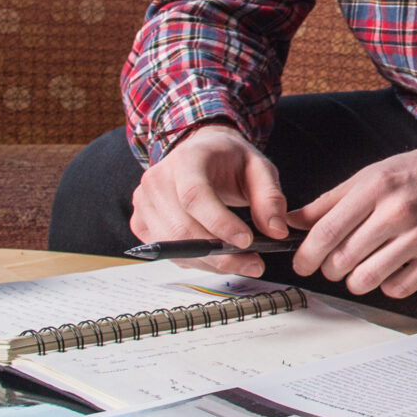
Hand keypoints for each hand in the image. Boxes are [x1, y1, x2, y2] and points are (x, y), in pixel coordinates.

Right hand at [130, 123, 286, 275]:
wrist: (202, 152)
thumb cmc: (229, 159)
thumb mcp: (259, 168)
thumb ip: (270, 197)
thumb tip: (276, 231)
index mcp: (186, 159)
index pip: (194, 196)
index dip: (219, 223)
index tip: (247, 241)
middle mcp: (157, 180)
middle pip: (181, 228)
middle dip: (220, 253)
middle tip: (254, 264)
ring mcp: (144, 202)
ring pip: (173, 246)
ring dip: (209, 263)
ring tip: (243, 264)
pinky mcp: (141, 222)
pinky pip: (166, 251)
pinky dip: (194, 261)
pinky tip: (217, 256)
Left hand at [289, 126, 416, 299]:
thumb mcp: (378, 171)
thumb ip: (333, 198)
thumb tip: (292, 221)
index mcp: (377, 186)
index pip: (325, 233)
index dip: (305, 256)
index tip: (303, 264)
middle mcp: (398, 211)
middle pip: (341, 261)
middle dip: (331, 269)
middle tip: (336, 264)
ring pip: (366, 279)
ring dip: (356, 280)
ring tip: (362, 269)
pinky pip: (399, 289)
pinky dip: (388, 285)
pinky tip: (392, 270)